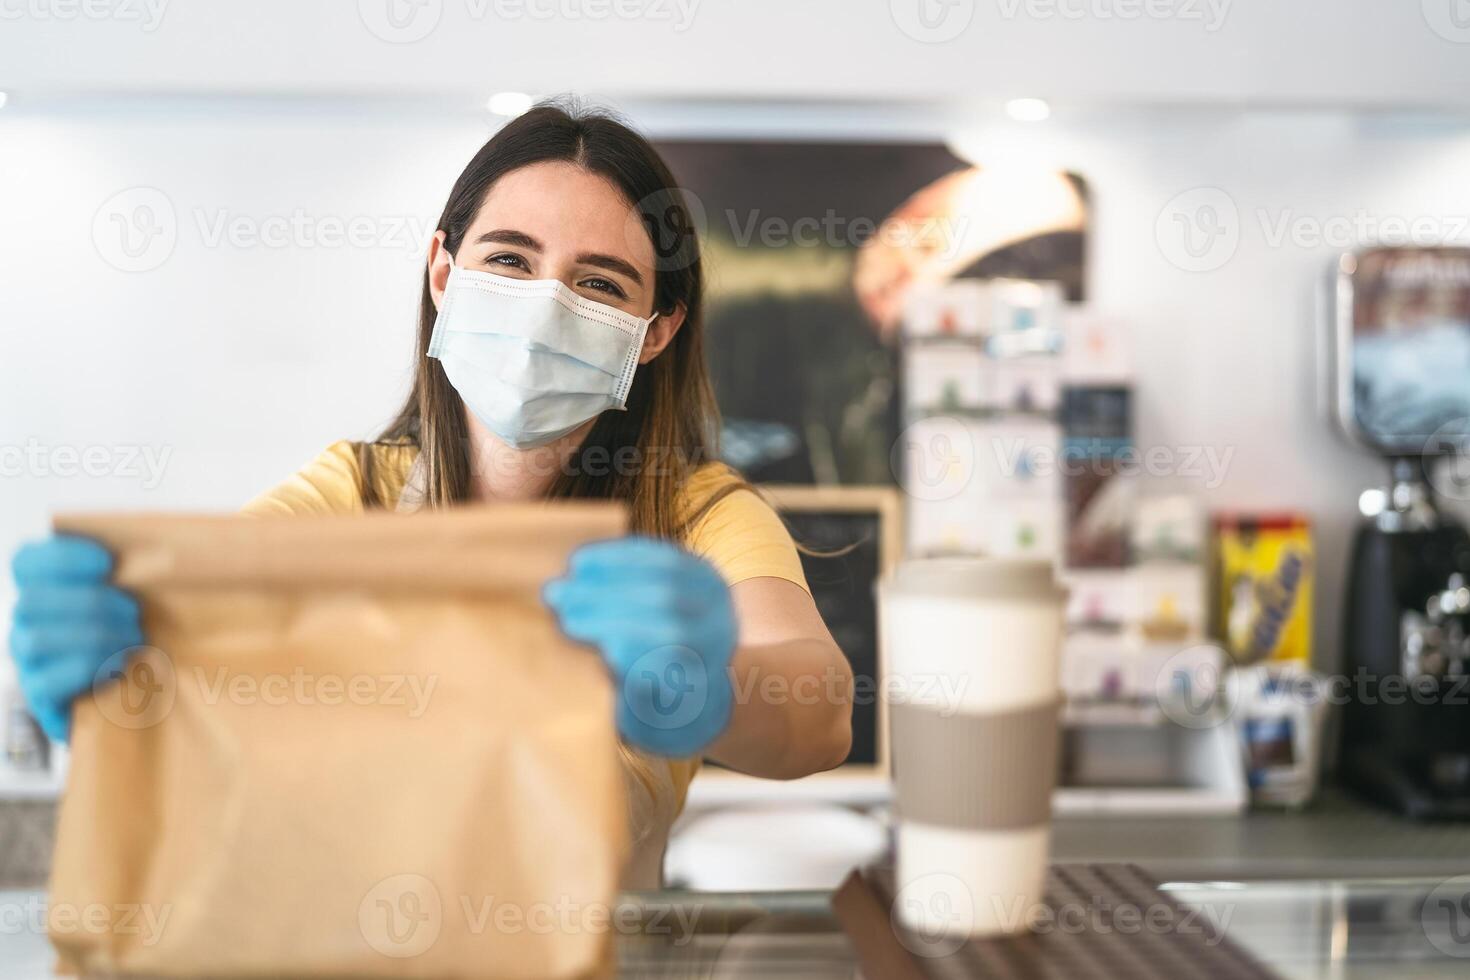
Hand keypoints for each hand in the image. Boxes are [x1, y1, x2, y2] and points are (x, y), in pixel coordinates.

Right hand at [9, 536, 143, 742]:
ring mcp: (28, 662)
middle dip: (92, 603)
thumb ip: (125, 574)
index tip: (106, 562)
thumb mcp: (130, 598)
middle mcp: (26, 623)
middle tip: (133, 613)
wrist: (132, 697)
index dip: (61, 557)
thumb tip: (151, 553)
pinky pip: (49, 681)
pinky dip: (89, 669)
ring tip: (133, 640)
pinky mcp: (40, 697)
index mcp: (43, 590)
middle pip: (32, 600)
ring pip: (38, 640)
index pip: (26, 563)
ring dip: (96, 637)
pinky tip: (118, 666)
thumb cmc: (133, 636)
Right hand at [544, 537, 735, 757]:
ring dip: (611, 569)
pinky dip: (625, 554)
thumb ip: (631, 699)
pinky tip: (588, 558)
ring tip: (568, 572)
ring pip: (665, 572)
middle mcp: (719, 632)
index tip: (569, 626)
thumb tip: (608, 658)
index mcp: (707, 674)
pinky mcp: (706, 573)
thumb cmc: (660, 711)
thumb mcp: (646, 722)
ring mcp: (718, 599)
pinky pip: (664, 554)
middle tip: (555, 595)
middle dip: (604, 597)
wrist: (704, 689)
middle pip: (663, 603)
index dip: (616, 630)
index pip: (664, 644)